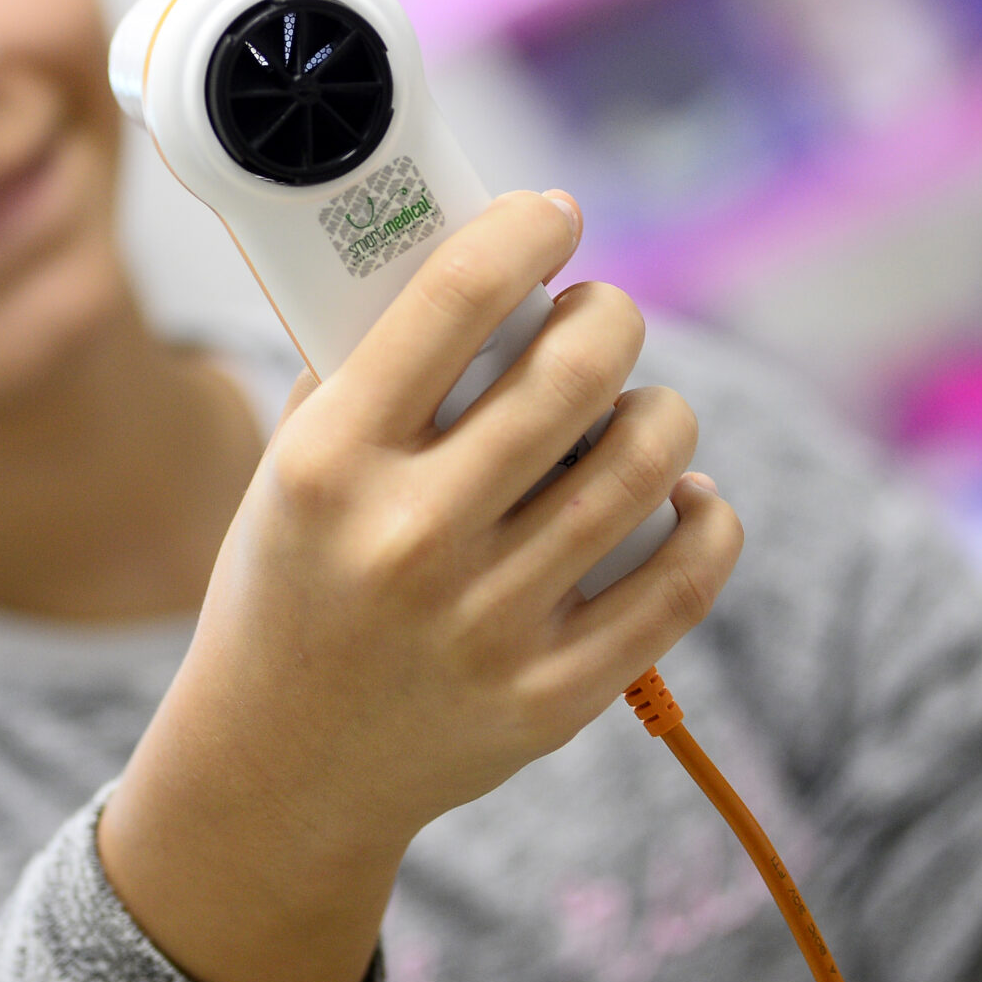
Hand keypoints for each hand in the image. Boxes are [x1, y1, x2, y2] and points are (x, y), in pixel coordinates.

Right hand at [99, 191, 744, 981]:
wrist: (278, 768)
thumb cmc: (292, 582)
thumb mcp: (288, 465)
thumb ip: (366, 366)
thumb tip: (473, 255)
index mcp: (329, 464)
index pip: (454, 301)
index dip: (524, 231)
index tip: (552, 213)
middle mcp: (409, 540)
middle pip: (575, 373)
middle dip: (609, 316)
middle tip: (600, 315)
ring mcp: (488, 625)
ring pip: (644, 465)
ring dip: (660, 411)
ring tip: (638, 407)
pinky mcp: (552, 695)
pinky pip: (681, 577)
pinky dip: (702, 515)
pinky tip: (677, 495)